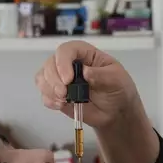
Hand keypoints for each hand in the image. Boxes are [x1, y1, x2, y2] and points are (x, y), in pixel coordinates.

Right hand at [35, 40, 157, 162]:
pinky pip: (45, 94)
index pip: (66, 50)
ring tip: (64, 100)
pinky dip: (49, 100)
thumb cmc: (119, 90)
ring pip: (43, 78)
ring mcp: (61, 79)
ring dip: (49, 89)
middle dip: (53, 79)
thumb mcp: (117, 79)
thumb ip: (102, 75)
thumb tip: (85, 72)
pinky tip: (60, 105)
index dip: (63, 62)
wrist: (117, 112)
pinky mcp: (58, 95)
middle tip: (64, 94)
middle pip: (50, 64)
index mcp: (84, 54)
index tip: (68, 79)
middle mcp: (69, 64)